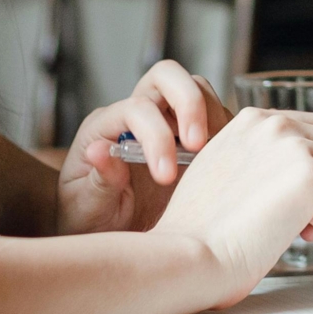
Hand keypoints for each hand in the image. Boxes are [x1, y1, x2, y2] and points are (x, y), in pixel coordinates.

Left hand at [53, 61, 233, 236]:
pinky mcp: (191, 138)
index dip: (156, 137)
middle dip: (189, 103)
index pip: (137, 109)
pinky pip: (216, 118)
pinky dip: (226, 134)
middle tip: (198, 144)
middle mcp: (136, 114)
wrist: (107, 237)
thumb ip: (97, 180)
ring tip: (212, 158)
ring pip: (196, 90)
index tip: (165, 177)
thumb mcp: (86, 208)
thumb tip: (98, 151)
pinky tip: (222, 164)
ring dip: (211, 117)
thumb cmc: (90, 220)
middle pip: (167, 76)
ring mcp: (166, 122)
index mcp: (104, 126)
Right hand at [148, 107, 312, 301]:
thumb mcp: (230, 175)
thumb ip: (268, 163)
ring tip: (305, 228)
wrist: (186, 255)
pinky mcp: (311, 176)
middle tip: (303, 221)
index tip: (293, 204)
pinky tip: (305, 235)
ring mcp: (295, 146)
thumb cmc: (202, 234)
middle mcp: (277, 123)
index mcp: (256, 120)